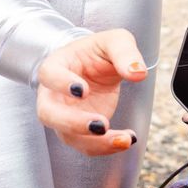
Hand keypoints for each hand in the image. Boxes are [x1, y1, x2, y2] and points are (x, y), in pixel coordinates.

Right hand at [35, 29, 147, 156]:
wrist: (94, 67)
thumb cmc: (98, 52)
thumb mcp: (115, 41)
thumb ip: (125, 52)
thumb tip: (138, 72)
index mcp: (56, 65)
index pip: (49, 74)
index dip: (62, 84)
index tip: (83, 90)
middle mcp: (53, 94)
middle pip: (48, 113)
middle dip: (72, 123)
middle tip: (101, 125)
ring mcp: (62, 115)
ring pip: (68, 136)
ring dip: (95, 142)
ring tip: (124, 139)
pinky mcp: (77, 131)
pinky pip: (86, 145)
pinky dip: (107, 146)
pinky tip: (128, 138)